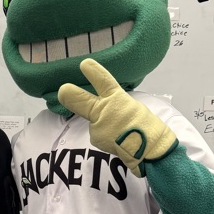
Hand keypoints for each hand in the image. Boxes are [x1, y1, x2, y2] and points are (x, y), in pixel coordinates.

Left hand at [57, 58, 177, 177]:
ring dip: (103, 125)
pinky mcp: (96, 139)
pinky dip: (105, 136)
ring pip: (94, 121)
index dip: (92, 71)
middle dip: (70, 95)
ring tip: (120, 131)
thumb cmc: (145, 125)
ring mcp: (98, 126)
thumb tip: (104, 106)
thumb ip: (114, 103)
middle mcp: (104, 110)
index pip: (103, 80)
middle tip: (62, 90)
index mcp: (117, 98)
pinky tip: (117, 139)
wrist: (150, 149)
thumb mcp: (131, 106)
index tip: (84, 64)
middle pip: (82, 100)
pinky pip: (97, 134)